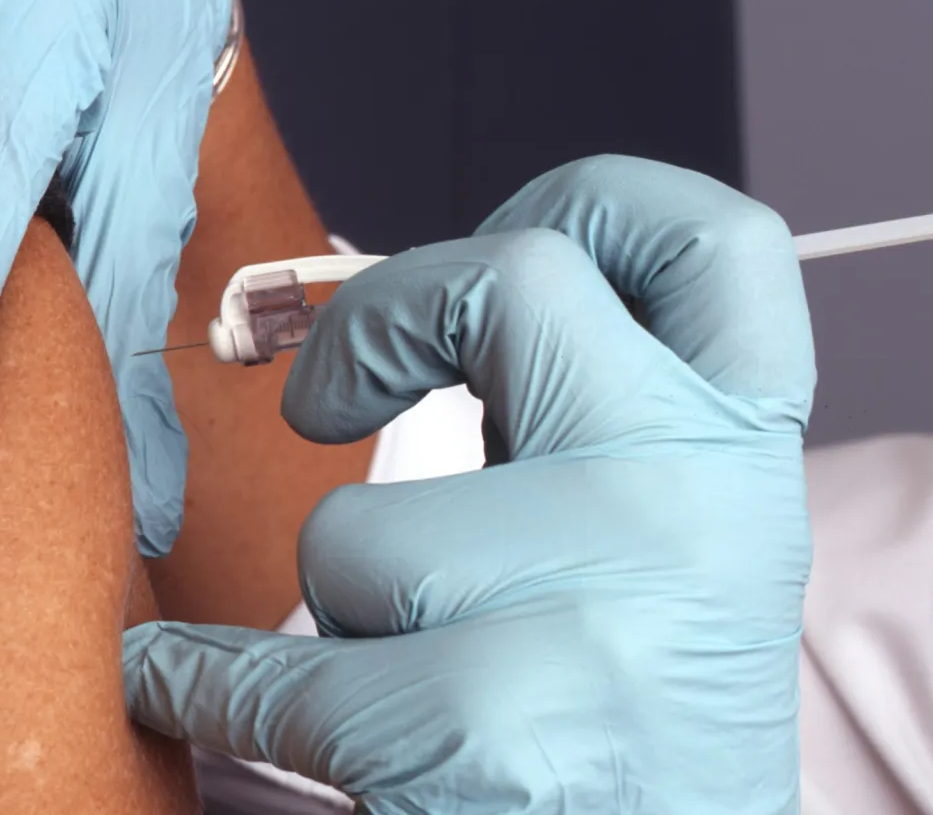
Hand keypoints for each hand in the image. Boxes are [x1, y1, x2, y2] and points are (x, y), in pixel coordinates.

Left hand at [122, 155, 816, 812]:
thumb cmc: (631, 732)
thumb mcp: (658, 557)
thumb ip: (582, 430)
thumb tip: (413, 313)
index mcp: (748, 461)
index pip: (721, 245)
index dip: (598, 199)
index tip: (502, 232)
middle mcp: (703, 507)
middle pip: (516, 284)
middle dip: (378, 317)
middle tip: (318, 395)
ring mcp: (609, 609)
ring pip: (358, 527)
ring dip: (333, 605)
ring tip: (392, 675)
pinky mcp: (499, 726)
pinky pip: (272, 668)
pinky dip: (200, 683)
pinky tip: (184, 690)